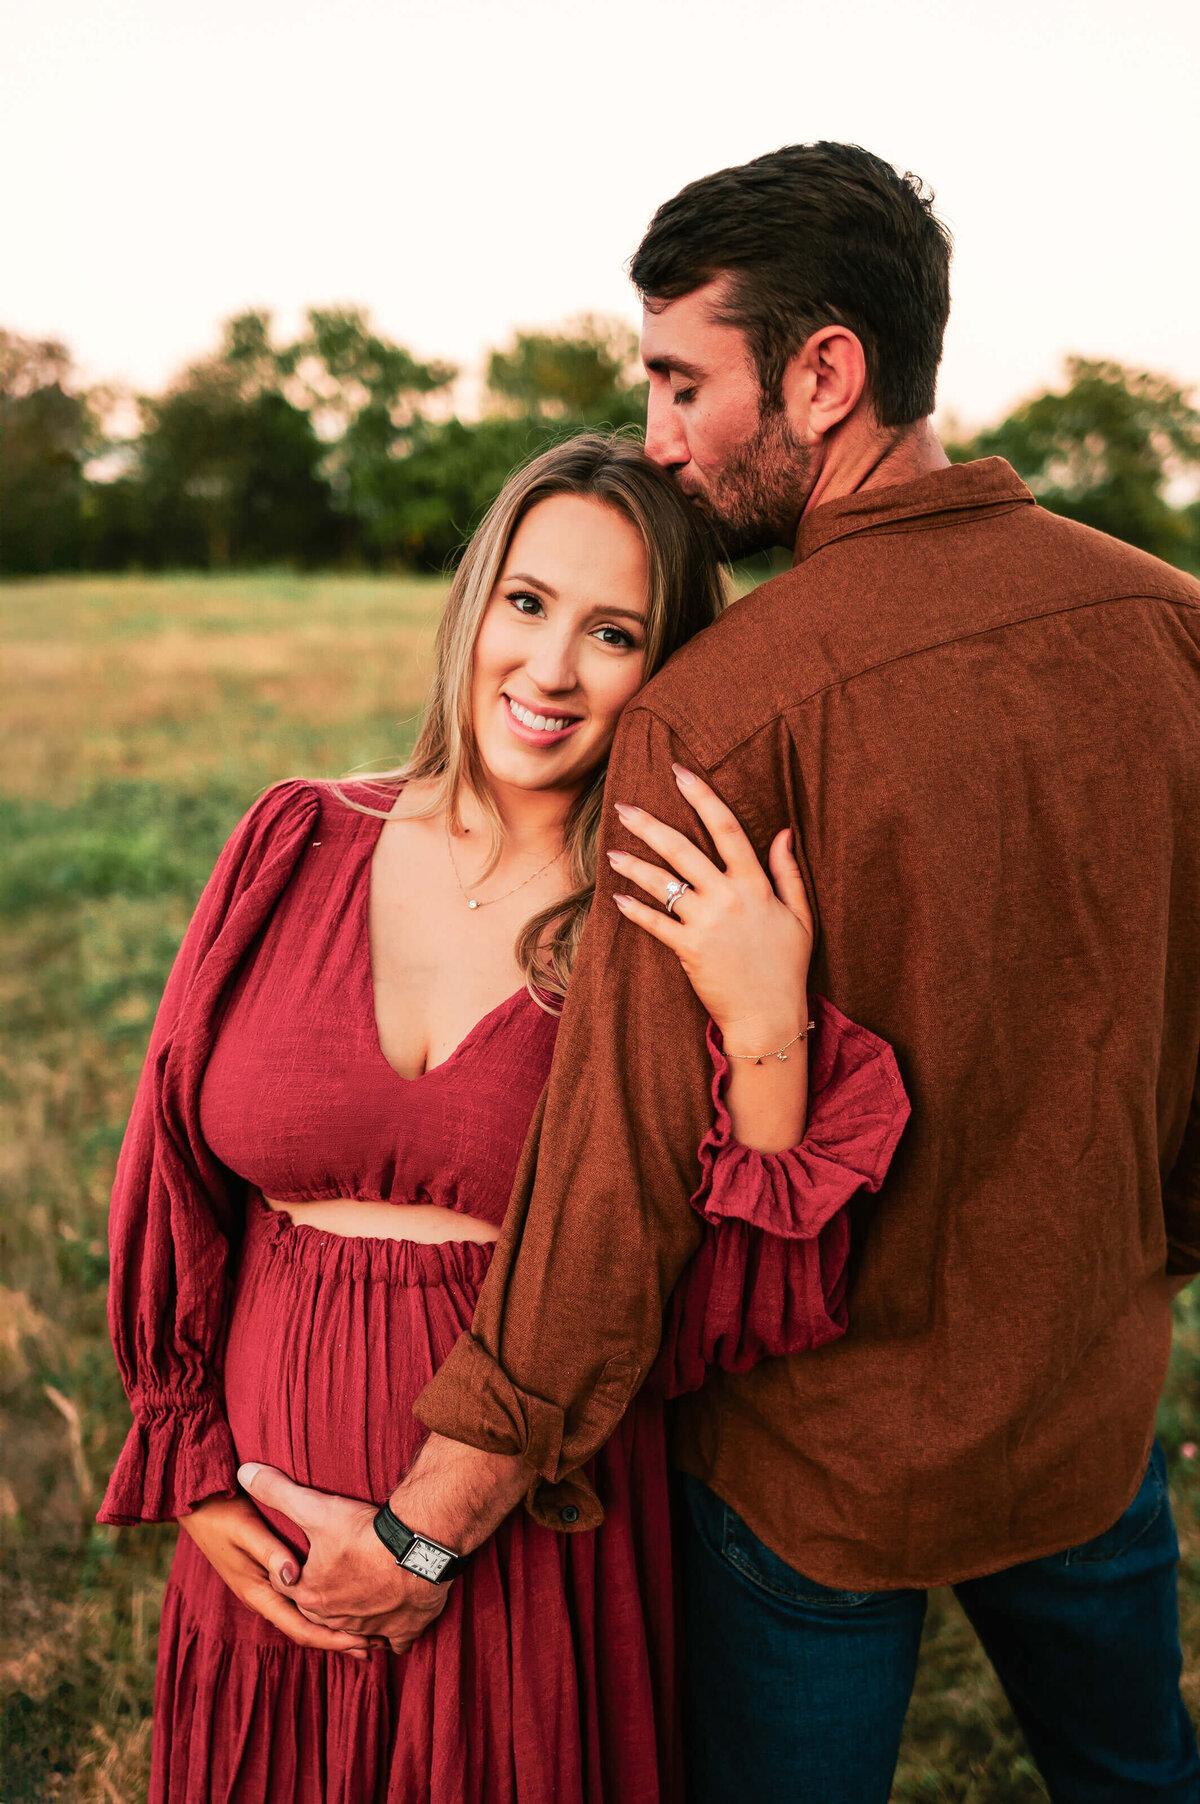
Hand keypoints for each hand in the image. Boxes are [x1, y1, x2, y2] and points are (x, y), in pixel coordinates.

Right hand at [179, 1493, 371, 1658]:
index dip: (331, 1638)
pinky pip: (297, 1600)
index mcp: (257, 1592)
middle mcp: (262, 1596)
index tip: (361, 1643)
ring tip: (364, 1630)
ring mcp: (263, 1586)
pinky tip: (338, 1602)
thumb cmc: (222, 1513)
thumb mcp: (246, 1529)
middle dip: (337, 1638)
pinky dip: (320, 1607)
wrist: (196, 1502)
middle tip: (374, 1645)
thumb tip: (292, 1576)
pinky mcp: (267, 1573)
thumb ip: (270, 1551)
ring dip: (331, 1624)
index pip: (299, 1627)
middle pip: (305, 1627)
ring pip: (302, 1615)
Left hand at [238, 1462, 449, 1653]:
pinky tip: (393, 1623)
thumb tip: (244, 1474)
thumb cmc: (364, 1532)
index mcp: (311, 1595)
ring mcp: (370, 1628)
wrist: (416, 1548)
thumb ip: (276, 1492)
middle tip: (327, 1577)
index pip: (286, 1585)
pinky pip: (394, 1642)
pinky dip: (393, 1634)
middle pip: (319, 1611)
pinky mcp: (402, 1630)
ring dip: (354, 1617)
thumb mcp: (315, 1507)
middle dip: (320, 1596)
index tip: (298, 1555)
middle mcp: (336, 1618)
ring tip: (357, 1599)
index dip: (289, 1568)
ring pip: (355, 1629)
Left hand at [608, 765, 812, 1048]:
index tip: (680, 772)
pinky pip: (655, 923)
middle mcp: (728, 897)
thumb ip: (788, 872)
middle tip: (624, 806)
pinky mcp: (688, 949)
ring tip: (612, 852)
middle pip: (682, 849)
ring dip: (633, 865)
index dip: (703, 796)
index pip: (727, 828)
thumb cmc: (786, 966)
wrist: (770, 1016)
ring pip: (662, 884)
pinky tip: (618, 898)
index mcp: (756, 884)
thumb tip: (783, 832)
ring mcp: (706, 923)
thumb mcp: (800, 915)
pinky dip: (635, 910)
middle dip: (650, 824)